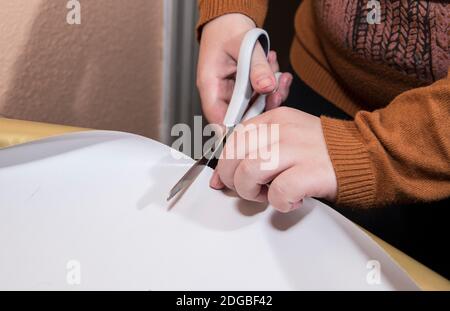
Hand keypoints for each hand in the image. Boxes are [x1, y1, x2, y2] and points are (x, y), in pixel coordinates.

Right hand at [197, 13, 292, 123]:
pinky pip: (261, 96)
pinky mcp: (245, 89)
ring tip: (274, 69)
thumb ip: (256, 66)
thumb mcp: (242, 43)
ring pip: (255, 107)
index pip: (219, 119)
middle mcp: (220, 93)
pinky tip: (273, 66)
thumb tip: (267, 87)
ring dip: (270, 92)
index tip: (259, 125)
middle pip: (241, 117)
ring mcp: (234, 92)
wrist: (229, 20)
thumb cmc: (226, 30)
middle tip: (277, 88)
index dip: (238, 128)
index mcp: (210, 86)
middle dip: (264, 105)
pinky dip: (272, 83)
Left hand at [210, 107, 337, 212]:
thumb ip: (255, 150)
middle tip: (250, 189)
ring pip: (249, 172)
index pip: (233, 138)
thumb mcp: (286, 137)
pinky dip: (280, 204)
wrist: (364, 152)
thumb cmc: (323, 150)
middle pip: (234, 156)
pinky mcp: (311, 171)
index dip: (224, 164)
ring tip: (270, 195)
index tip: (224, 179)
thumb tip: (221, 176)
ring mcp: (296, 149)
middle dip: (234, 180)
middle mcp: (282, 131)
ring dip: (253, 192)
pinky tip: (291, 200)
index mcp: (274, 119)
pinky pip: (279, 192)